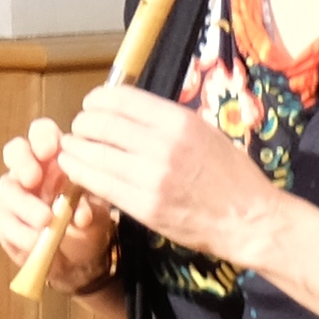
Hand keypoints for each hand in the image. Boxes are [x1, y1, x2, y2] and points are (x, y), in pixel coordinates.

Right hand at [0, 118, 120, 296]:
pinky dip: (18, 231)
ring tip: (44, 221)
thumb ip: (91, 211)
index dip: (42, 137)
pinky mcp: (3, 221)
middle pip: (14, 151)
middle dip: (22, 161)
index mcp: (56, 159)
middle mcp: (31, 171)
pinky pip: (1, 220)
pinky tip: (34, 241)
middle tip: (33, 179)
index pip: (42, 133)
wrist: (78, 262)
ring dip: (25, 204)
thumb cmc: (89, 228)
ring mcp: (14, 195)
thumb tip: (82, 214)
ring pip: (7, 188)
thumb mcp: (98, 218)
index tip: (50, 151)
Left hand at [51, 83, 292, 271]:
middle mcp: (162, 145)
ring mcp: (151, 178)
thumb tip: (126, 111)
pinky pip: (100, 185)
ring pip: (94, 155)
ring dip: (75, 149)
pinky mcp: (144, 207)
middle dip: (82, 124)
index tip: (91, 105)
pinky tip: (75, 168)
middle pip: (101, 125)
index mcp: (178, 121)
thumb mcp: (203, 132)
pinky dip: (81, 173)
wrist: (248, 219)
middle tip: (79, 128)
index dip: (97, 100)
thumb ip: (165, 121)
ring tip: (70, 148)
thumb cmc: (230, 175)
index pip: (121, 98)